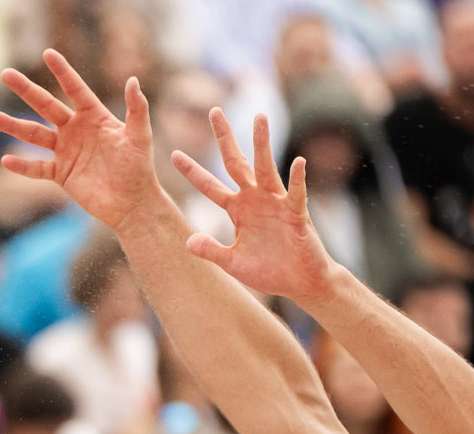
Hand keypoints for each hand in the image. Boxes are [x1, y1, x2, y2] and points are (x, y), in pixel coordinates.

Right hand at [0, 51, 170, 229]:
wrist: (131, 202)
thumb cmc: (139, 167)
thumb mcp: (140, 136)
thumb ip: (136, 109)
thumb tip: (132, 80)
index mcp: (94, 116)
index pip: (75, 89)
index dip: (62, 72)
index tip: (48, 54)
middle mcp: (75, 130)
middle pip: (45, 106)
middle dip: (26, 90)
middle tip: (5, 74)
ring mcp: (65, 152)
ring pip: (33, 134)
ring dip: (12, 125)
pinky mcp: (60, 174)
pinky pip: (37, 168)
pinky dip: (22, 166)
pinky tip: (6, 160)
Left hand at [172, 107, 342, 304]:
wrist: (299, 282)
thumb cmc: (268, 270)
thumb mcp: (232, 263)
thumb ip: (211, 251)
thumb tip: (188, 240)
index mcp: (237, 210)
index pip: (209, 186)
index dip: (192, 172)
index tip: (173, 154)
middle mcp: (254, 200)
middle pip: (236, 163)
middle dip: (225, 138)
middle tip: (215, 111)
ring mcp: (275, 203)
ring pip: (266, 168)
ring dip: (262, 144)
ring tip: (258, 117)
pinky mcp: (296, 214)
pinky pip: (296, 193)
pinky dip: (297, 179)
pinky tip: (297, 162)